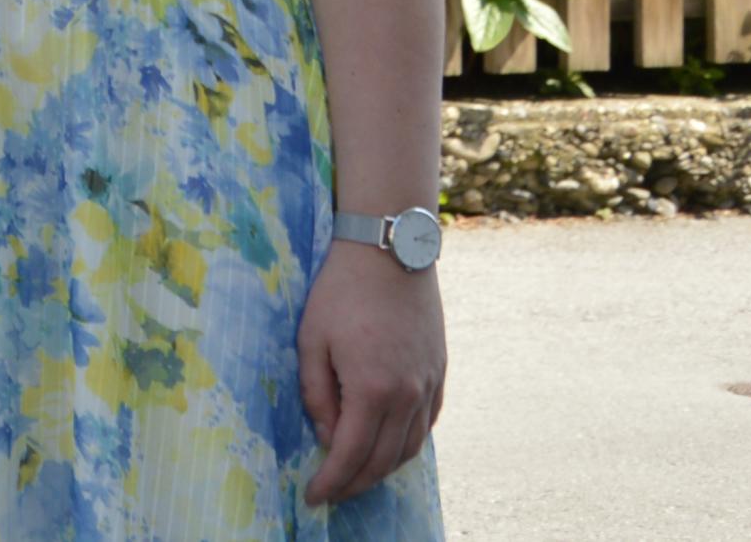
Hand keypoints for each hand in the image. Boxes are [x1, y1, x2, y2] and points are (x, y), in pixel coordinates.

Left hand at [298, 240, 443, 504]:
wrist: (390, 253)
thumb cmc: (340, 292)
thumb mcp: (311, 341)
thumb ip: (317, 394)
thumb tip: (327, 436)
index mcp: (373, 390)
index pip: (352, 454)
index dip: (332, 481)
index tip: (314, 497)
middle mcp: (408, 396)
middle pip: (384, 459)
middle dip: (356, 483)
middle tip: (332, 492)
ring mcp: (428, 386)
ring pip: (410, 447)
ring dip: (384, 469)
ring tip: (358, 476)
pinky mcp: (439, 373)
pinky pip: (426, 424)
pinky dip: (407, 444)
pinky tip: (390, 446)